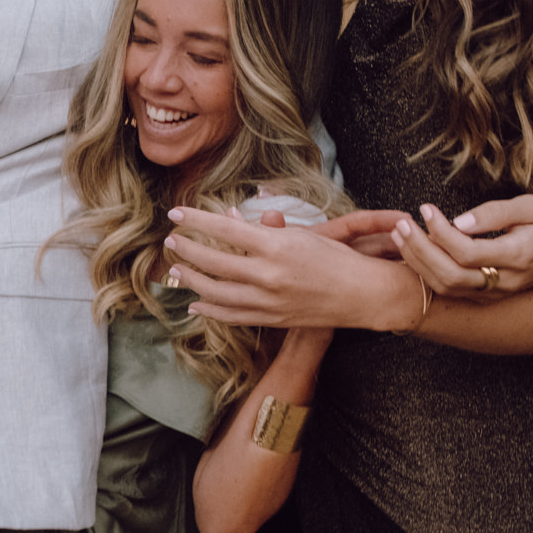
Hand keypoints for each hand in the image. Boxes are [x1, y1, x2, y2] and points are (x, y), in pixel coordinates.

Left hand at [164, 206, 419, 330]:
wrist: (361, 294)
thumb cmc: (334, 258)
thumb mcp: (301, 234)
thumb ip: (263, 229)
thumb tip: (231, 218)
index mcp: (276, 246)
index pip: (225, 229)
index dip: (196, 220)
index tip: (175, 213)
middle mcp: (269, 274)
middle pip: (213, 261)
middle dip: (187, 250)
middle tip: (171, 242)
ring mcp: (268, 300)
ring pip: (216, 292)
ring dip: (192, 280)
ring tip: (177, 270)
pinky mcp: (271, 319)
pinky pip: (231, 316)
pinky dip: (209, 311)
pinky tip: (195, 304)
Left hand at [390, 197, 532, 297]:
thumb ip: (496, 213)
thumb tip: (459, 221)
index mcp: (518, 257)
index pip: (468, 252)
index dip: (441, 232)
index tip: (425, 209)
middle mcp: (504, 281)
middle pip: (451, 275)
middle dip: (420, 251)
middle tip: (401, 225)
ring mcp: (494, 294)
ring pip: (446, 287)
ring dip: (418, 263)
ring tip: (400, 235)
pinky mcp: (485, 297)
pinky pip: (449, 290)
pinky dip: (426, 272)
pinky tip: (413, 251)